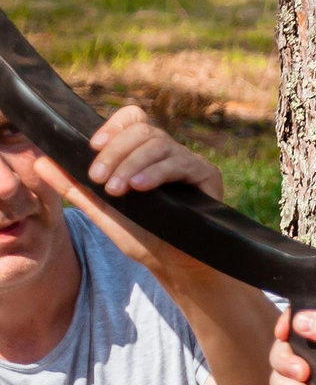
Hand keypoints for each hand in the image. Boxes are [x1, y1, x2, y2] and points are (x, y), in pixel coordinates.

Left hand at [32, 106, 226, 274]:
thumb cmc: (142, 237)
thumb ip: (75, 187)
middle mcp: (168, 153)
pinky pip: (179, 163)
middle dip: (115, 152)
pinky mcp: (206, 175)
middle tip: (99, 178)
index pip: (132, 121)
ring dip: (131, 163)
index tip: (93, 147)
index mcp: (143, 155)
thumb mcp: (102, 211)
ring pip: (158, 144)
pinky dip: (156, 172)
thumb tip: (41, 162)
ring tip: (117, 189)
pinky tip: (140, 188)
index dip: (113, 126)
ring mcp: (188, 162)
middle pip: (142, 129)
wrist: (172, 264)